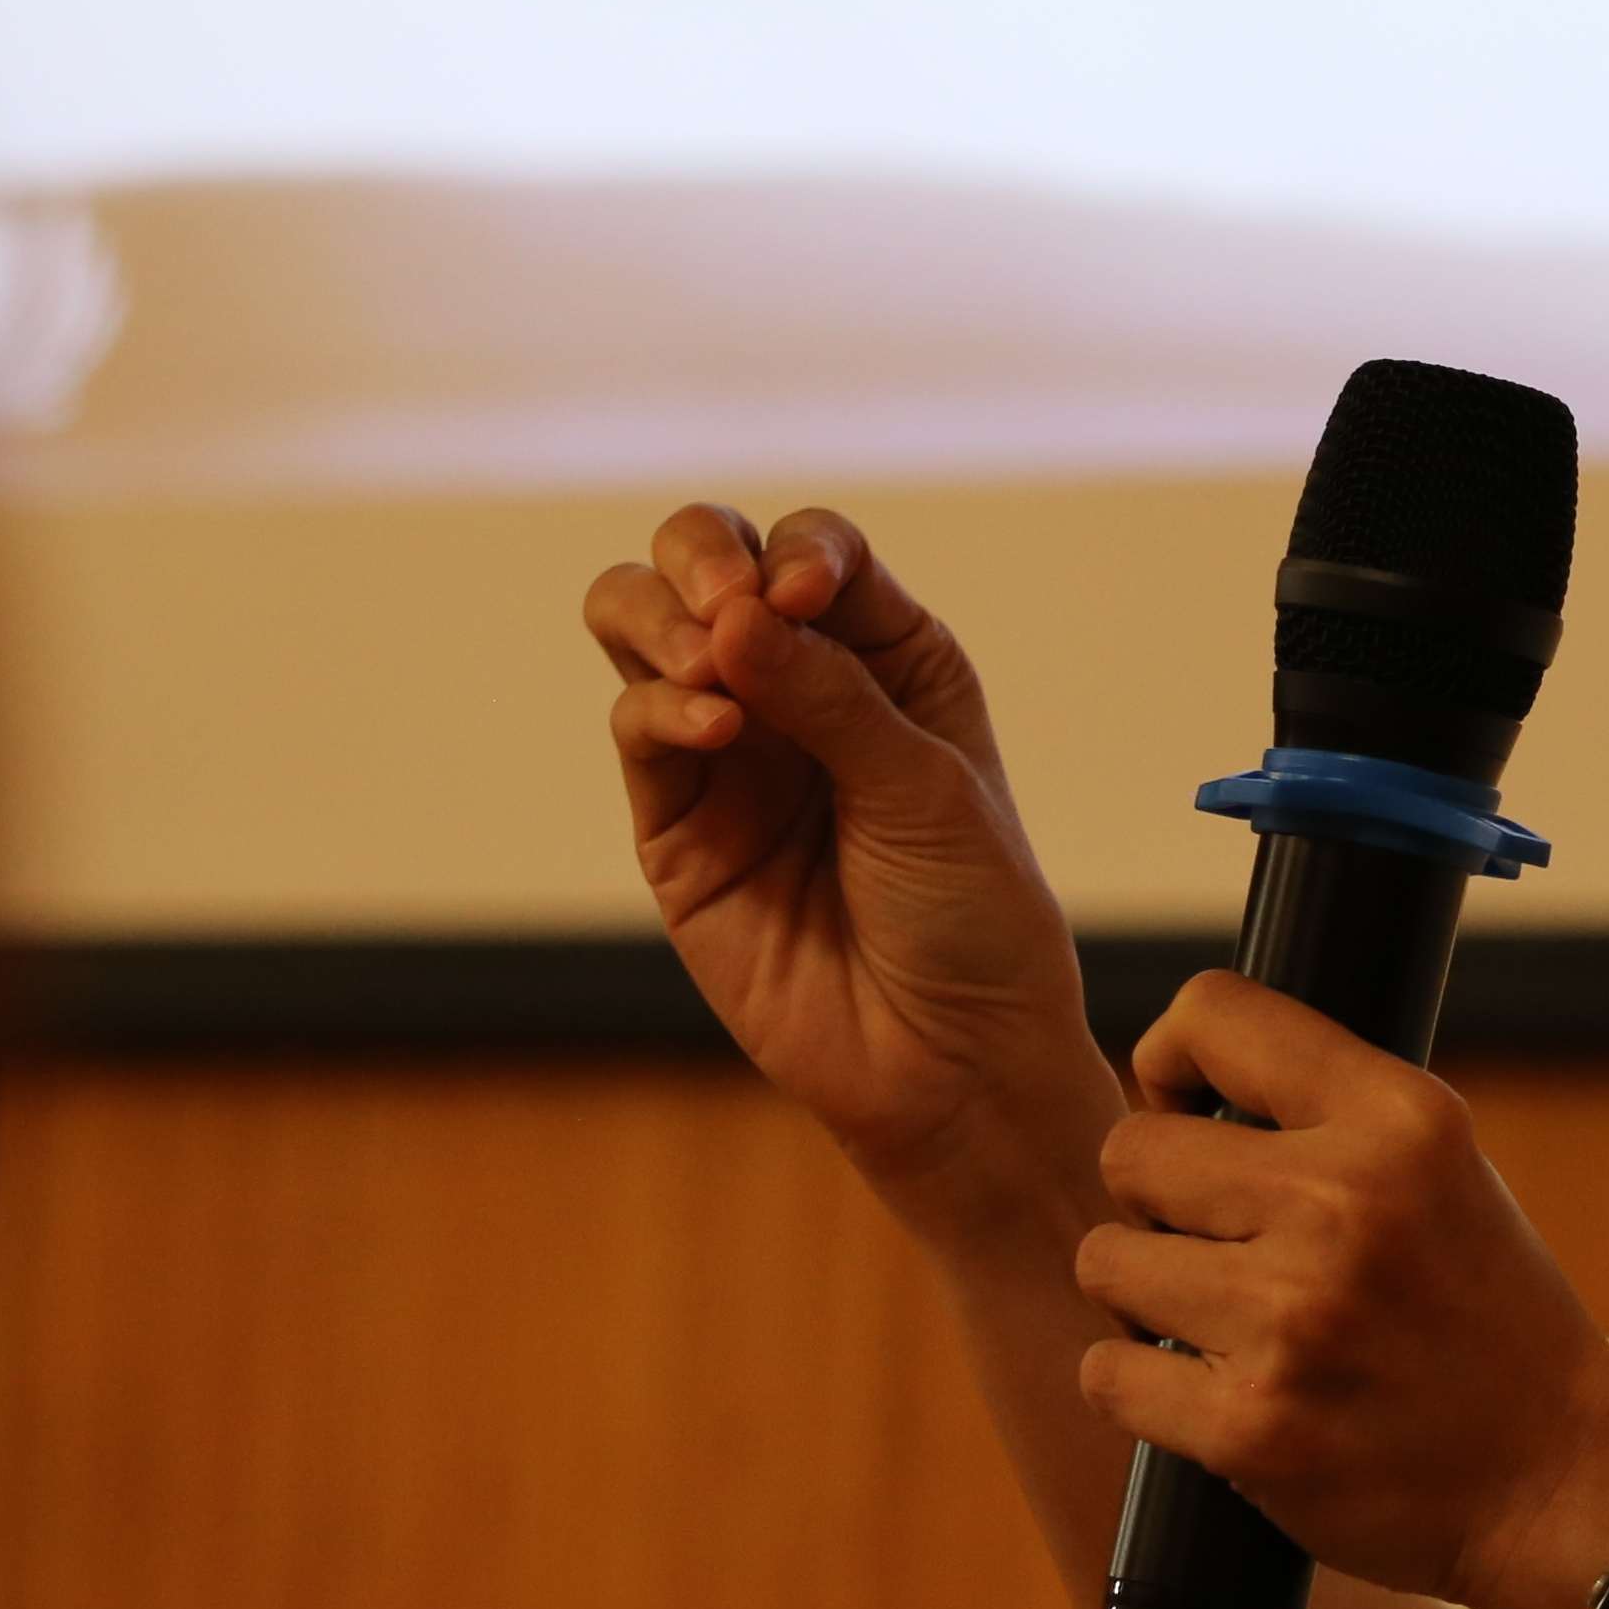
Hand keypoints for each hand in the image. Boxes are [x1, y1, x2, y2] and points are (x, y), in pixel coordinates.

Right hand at [583, 504, 1103, 1197]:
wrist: (948, 1057)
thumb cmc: (971, 914)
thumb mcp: (927, 787)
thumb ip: (832, 695)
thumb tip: (732, 614)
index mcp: (887, 656)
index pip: (814, 551)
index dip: (799, 552)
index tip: (805, 591)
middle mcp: (800, 688)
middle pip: (705, 562)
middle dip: (699, 554)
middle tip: (726, 603)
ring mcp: (730, 752)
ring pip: (642, 629)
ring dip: (661, 618)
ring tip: (709, 664)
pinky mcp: (675, 824)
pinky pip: (637, 730)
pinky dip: (663, 709)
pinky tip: (716, 728)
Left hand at [1076, 975, 1608, 1608]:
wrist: (1557, 1475)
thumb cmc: (1483, 1312)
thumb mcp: (1440, 1164)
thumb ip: (1322, 1110)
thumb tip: (1162, 1090)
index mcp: (1400, 1119)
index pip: (1212, 1012)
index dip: (1172, 1064)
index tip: (1194, 1115)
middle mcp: (1345, 1204)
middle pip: (1132, 1151)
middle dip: (1155, 1201)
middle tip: (1218, 1246)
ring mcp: (1294, 1319)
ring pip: (1106, 1261)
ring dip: (1142, 1296)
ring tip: (1217, 1321)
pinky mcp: (1252, 1428)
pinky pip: (1107, 1372)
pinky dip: (1140, 1385)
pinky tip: (1205, 1390)